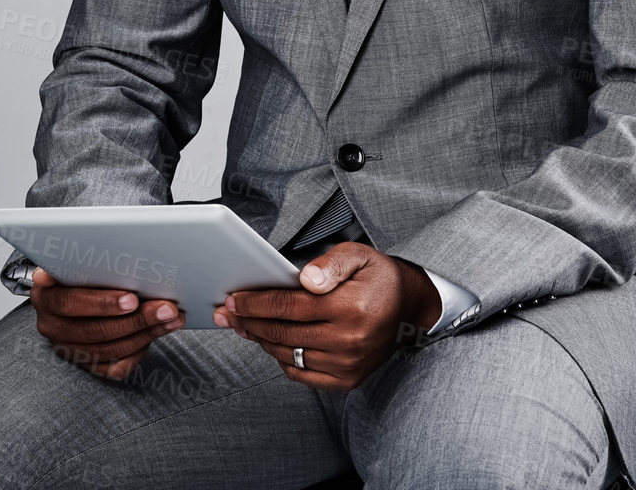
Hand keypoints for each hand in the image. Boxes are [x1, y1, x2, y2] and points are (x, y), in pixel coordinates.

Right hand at [29, 266, 185, 379]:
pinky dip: (137, 352)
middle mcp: (52, 325)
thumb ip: (80, 258)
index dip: (103, 303)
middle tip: (165, 308)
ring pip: (110, 349)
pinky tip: (154, 334)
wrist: (67, 292)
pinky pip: (114, 367)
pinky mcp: (85, 364)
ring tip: (171, 318)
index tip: (132, 298)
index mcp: (45, 296)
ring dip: (146, 333)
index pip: (71, 303)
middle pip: (96, 330)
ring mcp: (68, 348)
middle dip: (137, 319)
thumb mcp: (73, 258)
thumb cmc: (77, 271)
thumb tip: (99, 248)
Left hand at [212, 242, 441, 389]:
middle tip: (227, 313)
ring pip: (288, 355)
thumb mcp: (358, 256)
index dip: (255, 303)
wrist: (409, 308)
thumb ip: (330, 264)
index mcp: (350, 307)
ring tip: (244, 326)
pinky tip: (272, 344)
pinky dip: (282, 361)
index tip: (233, 299)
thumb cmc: (377, 278)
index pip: (289, 307)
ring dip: (261, 340)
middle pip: (282, 332)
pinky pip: (303, 374)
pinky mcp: (348, 380)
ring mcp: (349, 365)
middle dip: (248, 322)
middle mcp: (349, 341)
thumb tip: (304, 278)